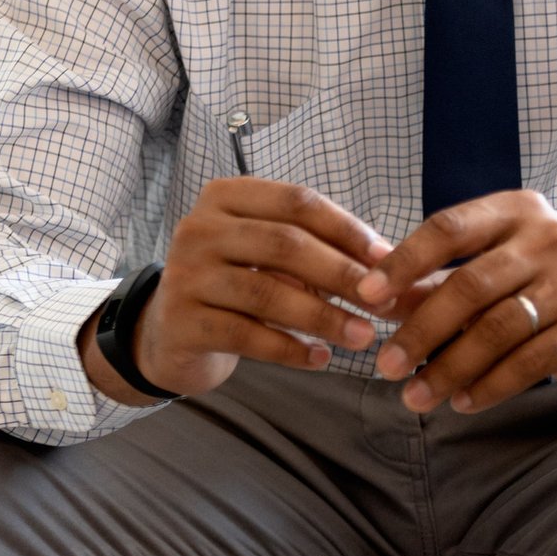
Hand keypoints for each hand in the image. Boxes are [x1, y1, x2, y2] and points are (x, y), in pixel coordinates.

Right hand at [108, 178, 391, 401]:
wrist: (168, 332)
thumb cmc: (234, 285)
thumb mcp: (268, 255)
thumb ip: (316, 250)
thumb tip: (387, 262)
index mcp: (225, 197)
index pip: (296, 202)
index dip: (345, 229)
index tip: (386, 259)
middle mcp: (199, 228)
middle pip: (285, 244)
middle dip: (342, 274)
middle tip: (384, 302)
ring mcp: (185, 275)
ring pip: (267, 293)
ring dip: (323, 317)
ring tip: (364, 336)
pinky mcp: (182, 322)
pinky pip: (247, 336)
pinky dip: (290, 349)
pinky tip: (321, 358)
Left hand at [356, 191, 556, 413]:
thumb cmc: (540, 292)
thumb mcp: (491, 274)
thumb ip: (437, 281)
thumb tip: (371, 297)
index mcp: (518, 211)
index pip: (449, 228)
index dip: (403, 262)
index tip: (365, 296)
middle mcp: (550, 239)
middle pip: (469, 285)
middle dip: (420, 330)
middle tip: (385, 366)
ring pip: (495, 330)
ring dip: (448, 367)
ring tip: (414, 396)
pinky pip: (526, 363)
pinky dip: (487, 386)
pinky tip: (460, 401)